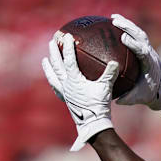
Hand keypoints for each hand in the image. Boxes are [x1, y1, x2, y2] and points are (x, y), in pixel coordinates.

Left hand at [42, 33, 117, 150]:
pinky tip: (53, 81)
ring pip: (53, 77)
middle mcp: (66, 85)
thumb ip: (110, 74)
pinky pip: (56, 89)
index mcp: (74, 79)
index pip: (68, 59)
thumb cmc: (99, 105)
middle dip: (54, 52)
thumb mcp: (106, 88)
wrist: (92, 123)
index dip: (68, 47)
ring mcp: (64, 93)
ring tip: (44, 60)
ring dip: (48, 67)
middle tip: (52, 42)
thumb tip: (115, 62)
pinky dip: (53, 82)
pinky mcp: (66, 100)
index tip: (67, 36)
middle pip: (57, 65)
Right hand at [111, 14, 160, 109]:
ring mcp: (149, 50)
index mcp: (150, 65)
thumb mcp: (139, 98)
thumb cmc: (150, 94)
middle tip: (115, 21)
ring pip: (140, 33)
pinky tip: (115, 22)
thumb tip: (115, 100)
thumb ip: (128, 98)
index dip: (134, 44)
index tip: (124, 38)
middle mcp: (151, 54)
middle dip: (129, 28)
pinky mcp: (146, 48)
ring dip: (128, 24)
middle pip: (141, 37)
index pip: (143, 52)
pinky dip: (128, 28)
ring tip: (114, 17)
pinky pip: (137, 35)